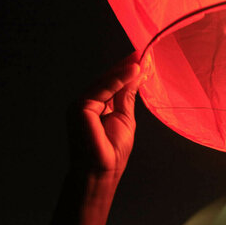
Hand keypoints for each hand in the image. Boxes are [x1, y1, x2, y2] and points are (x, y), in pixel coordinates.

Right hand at [68, 52, 142, 181]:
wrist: (101, 172)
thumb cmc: (111, 152)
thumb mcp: (124, 118)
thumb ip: (126, 96)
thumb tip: (135, 74)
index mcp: (95, 105)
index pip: (112, 84)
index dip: (126, 71)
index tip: (142, 58)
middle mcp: (86, 102)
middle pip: (108, 80)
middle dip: (126, 66)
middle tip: (144, 52)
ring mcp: (81, 104)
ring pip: (105, 82)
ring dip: (124, 70)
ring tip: (142, 58)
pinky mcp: (80, 108)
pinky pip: (102, 90)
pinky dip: (118, 79)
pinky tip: (132, 70)